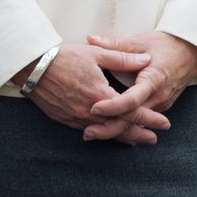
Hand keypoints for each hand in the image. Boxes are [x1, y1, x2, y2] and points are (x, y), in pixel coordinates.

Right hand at [17, 43, 168, 145]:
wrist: (33, 66)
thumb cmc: (64, 57)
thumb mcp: (97, 54)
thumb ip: (123, 59)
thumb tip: (146, 59)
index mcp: (100, 95)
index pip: (131, 111)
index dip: (149, 118)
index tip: (163, 124)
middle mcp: (89, 111)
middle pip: (120, 128)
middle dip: (138, 134)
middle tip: (153, 139)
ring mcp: (76, 117)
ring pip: (104, 133)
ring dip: (121, 138)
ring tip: (136, 142)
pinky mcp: (64, 119)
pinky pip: (88, 131)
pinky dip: (102, 135)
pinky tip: (107, 135)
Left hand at [83, 31, 196, 145]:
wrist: (192, 50)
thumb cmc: (166, 44)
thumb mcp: (140, 41)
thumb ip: (114, 44)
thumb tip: (91, 39)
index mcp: (153, 80)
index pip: (132, 100)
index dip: (113, 106)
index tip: (94, 108)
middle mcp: (159, 97)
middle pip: (133, 119)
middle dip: (110, 128)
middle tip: (87, 133)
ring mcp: (162, 104)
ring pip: (137, 123)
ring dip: (116, 130)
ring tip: (92, 134)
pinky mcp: (161, 106)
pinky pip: (142, 120)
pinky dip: (126, 126)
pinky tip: (109, 130)